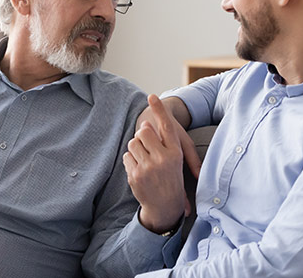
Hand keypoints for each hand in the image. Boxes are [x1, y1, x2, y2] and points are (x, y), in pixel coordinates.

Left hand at [124, 94, 190, 233]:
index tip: (152, 96)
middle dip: (143, 135)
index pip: (166, 126)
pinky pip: (127, 157)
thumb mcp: (175, 160)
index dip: (159, 110)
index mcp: (175, 152)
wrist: (165, 206)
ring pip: (133, 142)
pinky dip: (131, 161)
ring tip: (145, 159)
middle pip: (144, 131)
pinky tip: (140, 170)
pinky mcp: (136, 175)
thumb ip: (162, 140)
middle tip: (148, 145)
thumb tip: (145, 125)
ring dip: (136, 148)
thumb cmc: (172, 178)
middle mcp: (163, 159)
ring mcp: (148, 168)